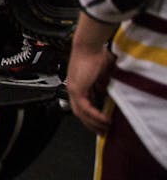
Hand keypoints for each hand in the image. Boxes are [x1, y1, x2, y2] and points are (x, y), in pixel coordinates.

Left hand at [66, 14, 116, 134]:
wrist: (89, 46)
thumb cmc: (97, 55)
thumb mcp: (102, 74)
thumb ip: (102, 84)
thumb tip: (106, 93)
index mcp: (78, 85)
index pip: (83, 106)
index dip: (92, 116)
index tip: (101, 124)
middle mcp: (73, 88)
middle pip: (79, 113)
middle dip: (91, 125)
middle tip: (102, 133)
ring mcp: (73, 89)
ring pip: (81, 113)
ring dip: (93, 123)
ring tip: (105, 130)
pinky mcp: (77, 89)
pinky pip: (85, 108)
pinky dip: (95, 116)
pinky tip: (105, 121)